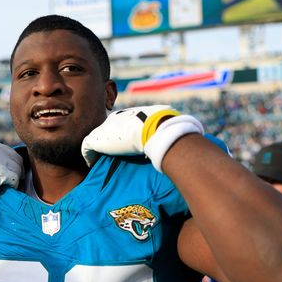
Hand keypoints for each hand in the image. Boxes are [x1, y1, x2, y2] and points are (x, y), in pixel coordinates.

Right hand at [0, 138, 22, 188]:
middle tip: (14, 180)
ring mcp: (0, 161)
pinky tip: (9, 189)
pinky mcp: (0, 173)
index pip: (10, 152)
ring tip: (11, 187)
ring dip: (16, 179)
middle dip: (17, 170)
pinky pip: (14, 180)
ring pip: (18, 170)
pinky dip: (14, 185)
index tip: (10, 171)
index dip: (12, 163)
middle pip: (18, 160)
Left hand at [81, 105, 203, 169]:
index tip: (122, 149)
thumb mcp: (173, 132)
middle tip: (106, 158)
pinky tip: (91, 167)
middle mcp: (118, 118)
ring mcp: (106, 127)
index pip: (123, 126)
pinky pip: (87, 148)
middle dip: (106, 143)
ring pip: (96, 139)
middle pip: (107, 131)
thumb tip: (194, 149)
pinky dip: (89, 157)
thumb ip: (174, 139)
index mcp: (134, 115)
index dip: (121, 138)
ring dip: (96, 151)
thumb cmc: (170, 132)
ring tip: (96, 163)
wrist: (158, 131)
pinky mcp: (97, 138)